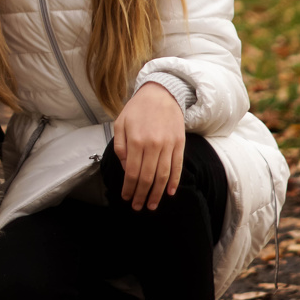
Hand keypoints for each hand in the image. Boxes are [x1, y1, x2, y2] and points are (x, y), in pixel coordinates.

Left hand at [112, 82, 184, 211]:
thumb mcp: (120, 123)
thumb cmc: (137, 109)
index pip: (132, 172)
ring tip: (151, 205)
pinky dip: (174, 181)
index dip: (129, 188)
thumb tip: (125, 168)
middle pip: (147, 178)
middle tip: (137, 207)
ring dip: (157, 194)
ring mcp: (168, 145)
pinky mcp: (179, 143)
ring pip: (163, 176)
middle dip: (141, 195)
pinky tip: (170, 192)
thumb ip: (119, 146)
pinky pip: (177, 166)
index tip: (126, 197)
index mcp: (136, 140)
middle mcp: (153, 145)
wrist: (161, 93)